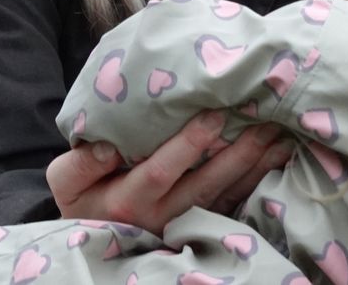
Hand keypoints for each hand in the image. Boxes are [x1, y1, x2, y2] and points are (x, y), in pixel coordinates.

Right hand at [46, 109, 292, 234]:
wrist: (94, 232)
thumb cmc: (84, 196)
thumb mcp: (67, 180)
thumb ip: (81, 162)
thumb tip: (108, 145)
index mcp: (127, 199)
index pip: (160, 171)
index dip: (188, 145)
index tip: (213, 115)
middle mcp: (161, 216)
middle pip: (206, 186)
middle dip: (237, 154)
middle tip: (264, 121)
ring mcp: (185, 223)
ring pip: (225, 196)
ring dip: (255, 167)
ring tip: (280, 135)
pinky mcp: (202, 224)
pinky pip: (234, 205)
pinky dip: (258, 181)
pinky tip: (278, 157)